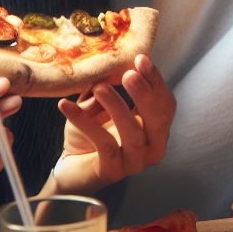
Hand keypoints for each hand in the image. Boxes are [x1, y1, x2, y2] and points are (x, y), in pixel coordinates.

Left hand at [48, 55, 175, 194]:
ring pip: (133, 134)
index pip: (166, 104)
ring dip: (118, 108)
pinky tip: (66, 106)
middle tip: (128, 74)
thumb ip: (108, 88)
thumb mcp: (102, 107)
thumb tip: (106, 69)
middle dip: (145, 95)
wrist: (71, 170)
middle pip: (159, 121)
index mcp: (156, 130)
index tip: (141, 59)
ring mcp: (134, 163)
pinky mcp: (112, 171)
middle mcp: (152, 148)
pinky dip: (85, 122)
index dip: (156, 82)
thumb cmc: (90, 137)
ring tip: (100, 88)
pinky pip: (103, 144)